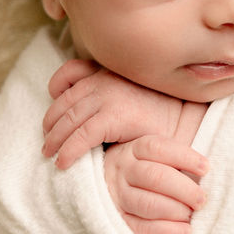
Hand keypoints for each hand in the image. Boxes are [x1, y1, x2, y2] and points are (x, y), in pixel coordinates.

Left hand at [43, 59, 183, 168]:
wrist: (185, 119)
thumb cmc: (160, 111)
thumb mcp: (131, 93)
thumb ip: (108, 95)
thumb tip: (82, 115)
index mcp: (108, 71)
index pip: (70, 71)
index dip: (56, 89)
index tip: (54, 107)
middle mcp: (104, 80)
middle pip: (64, 101)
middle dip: (51, 123)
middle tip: (47, 141)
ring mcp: (107, 97)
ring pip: (68, 120)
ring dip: (54, 140)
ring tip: (49, 154)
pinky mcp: (112, 117)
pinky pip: (80, 136)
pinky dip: (67, 151)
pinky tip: (62, 163)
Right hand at [104, 135, 208, 233]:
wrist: (129, 182)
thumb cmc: (158, 164)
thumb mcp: (164, 143)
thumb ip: (181, 140)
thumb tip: (204, 159)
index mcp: (134, 148)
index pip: (157, 148)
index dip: (184, 158)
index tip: (206, 168)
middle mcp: (122, 169)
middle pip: (154, 177)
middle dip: (184, 190)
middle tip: (202, 199)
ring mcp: (118, 195)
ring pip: (147, 203)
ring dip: (175, 211)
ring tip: (191, 214)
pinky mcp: (120, 219)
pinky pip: (140, 228)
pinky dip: (166, 232)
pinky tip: (185, 231)